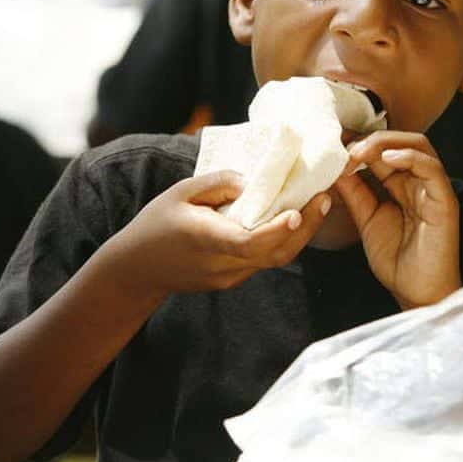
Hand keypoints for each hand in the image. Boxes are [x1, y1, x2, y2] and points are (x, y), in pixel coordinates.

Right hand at [104, 170, 330, 295]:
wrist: (138, 269)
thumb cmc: (157, 223)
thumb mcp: (180, 193)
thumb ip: (217, 184)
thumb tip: (251, 182)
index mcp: (207, 240)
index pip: (249, 243)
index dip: (277, 230)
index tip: (297, 211)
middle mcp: (222, 264)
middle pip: (274, 254)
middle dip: (305, 228)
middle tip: (324, 198)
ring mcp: (229, 277)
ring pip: (273, 259)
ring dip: (298, 234)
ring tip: (316, 204)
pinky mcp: (232, 280)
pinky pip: (263, 260)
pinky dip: (280, 239)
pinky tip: (290, 218)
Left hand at [334, 132, 460, 309]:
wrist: (417, 294)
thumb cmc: (396, 260)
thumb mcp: (366, 219)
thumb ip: (355, 192)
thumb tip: (336, 166)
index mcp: (403, 185)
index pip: (384, 150)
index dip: (359, 143)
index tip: (333, 146)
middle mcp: (420, 182)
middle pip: (401, 141)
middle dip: (370, 139)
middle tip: (344, 148)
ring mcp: (434, 190)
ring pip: (418, 146)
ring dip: (386, 143)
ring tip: (359, 152)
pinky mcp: (445, 202)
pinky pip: (432, 169)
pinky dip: (410, 157)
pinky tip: (388, 158)